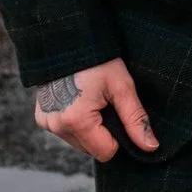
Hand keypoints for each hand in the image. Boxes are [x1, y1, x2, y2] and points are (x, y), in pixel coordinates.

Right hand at [33, 59, 158, 161]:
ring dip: (89, 129)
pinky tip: (78, 101)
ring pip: (79, 142)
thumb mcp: (121, 87)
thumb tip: (150, 147)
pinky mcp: (41, 117)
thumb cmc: (98, 60)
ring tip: (91, 100)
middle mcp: (57, 126)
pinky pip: (65, 131)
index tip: (118, 112)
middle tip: (104, 103)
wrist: (68, 38)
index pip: (106, 152)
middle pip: (91, 149)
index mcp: (76, 121)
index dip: (118, 137)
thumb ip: (136, 119)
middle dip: (103, 132)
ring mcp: (46, 122)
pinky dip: (75, 123)